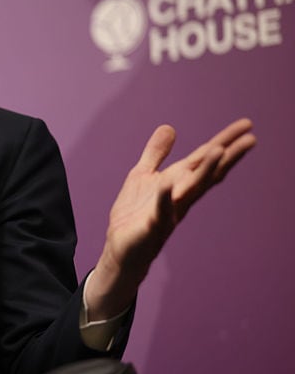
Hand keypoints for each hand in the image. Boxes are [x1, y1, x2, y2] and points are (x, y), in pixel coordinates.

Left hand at [86, 118, 256, 319]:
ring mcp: (169, 211)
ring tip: (219, 150)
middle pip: (208, 173)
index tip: (247, 124)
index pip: (205, 158)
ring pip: (191, 190)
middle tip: (251, 138)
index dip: (224, 140)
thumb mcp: (142, 175)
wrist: (121, 249)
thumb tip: (170, 127)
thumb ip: (156, 153)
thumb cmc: (135, 213)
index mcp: (178, 182)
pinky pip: (159, 211)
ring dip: (205, 171)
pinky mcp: (152, 227)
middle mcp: (180, 196)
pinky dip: (163, 198)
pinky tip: (167, 185)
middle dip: (228, 155)